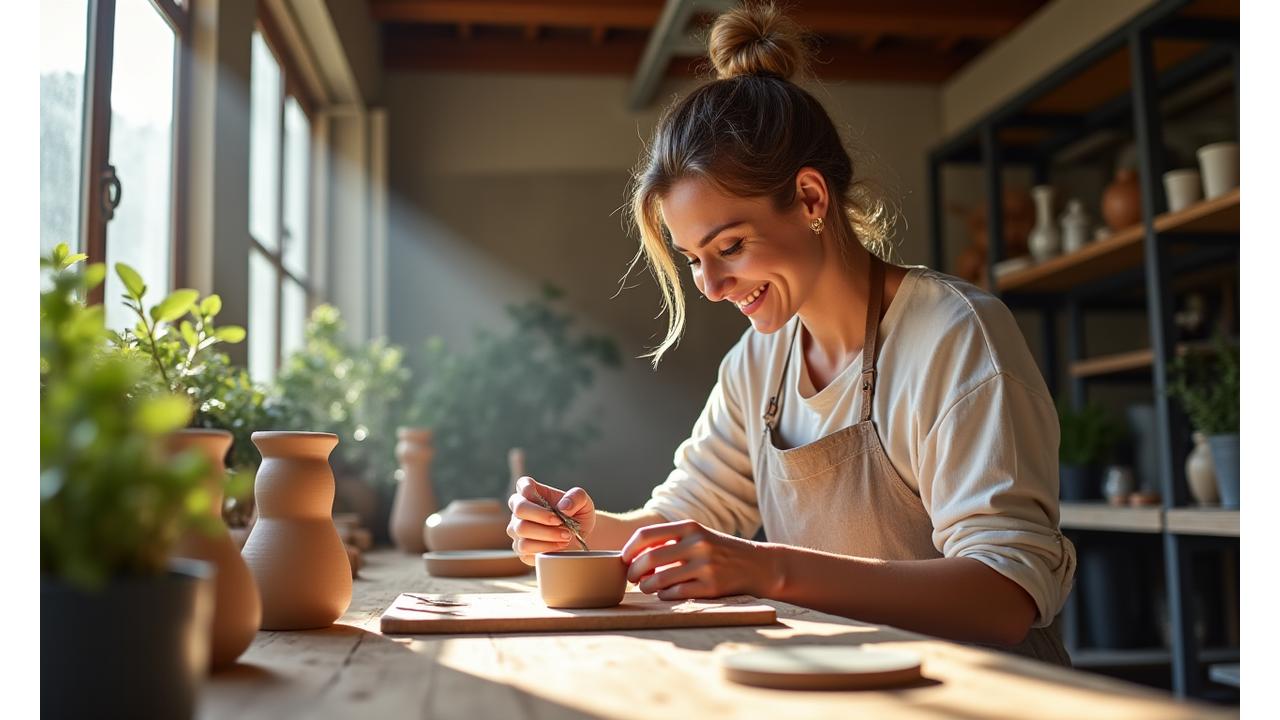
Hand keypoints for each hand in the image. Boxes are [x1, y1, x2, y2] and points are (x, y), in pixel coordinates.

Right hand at [506, 476, 596, 564]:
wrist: (579, 537)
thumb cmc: (577, 515)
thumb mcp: (584, 502)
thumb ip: (576, 497)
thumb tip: (563, 506)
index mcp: (531, 491)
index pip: (523, 485)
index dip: (532, 492)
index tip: (552, 504)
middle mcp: (520, 510)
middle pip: (520, 509)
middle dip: (543, 517)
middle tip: (561, 523)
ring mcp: (517, 529)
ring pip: (521, 530)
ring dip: (546, 534)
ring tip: (565, 536)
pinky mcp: (520, 548)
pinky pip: (525, 548)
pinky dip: (544, 547)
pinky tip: (559, 546)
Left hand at [621, 519, 774, 599]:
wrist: (758, 565)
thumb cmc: (720, 551)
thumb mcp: (698, 536)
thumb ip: (670, 541)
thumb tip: (633, 555)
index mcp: (689, 527)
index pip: (646, 535)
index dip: (628, 549)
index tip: (623, 559)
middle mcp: (697, 544)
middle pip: (649, 559)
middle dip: (633, 571)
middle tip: (632, 578)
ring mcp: (705, 566)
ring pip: (659, 579)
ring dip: (646, 586)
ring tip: (646, 587)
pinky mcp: (712, 587)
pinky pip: (675, 594)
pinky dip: (664, 595)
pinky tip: (665, 593)